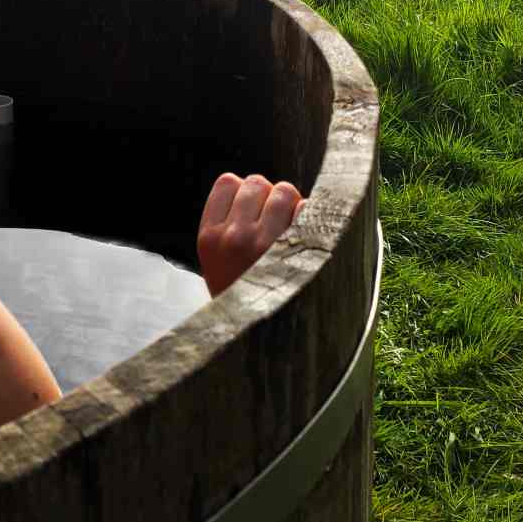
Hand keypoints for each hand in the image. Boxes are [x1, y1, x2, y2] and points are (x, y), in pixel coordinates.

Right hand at [197, 173, 303, 296]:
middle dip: (269, 197)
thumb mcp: (216, 262)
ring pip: (284, 191)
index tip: (250, 210)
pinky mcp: (298, 253)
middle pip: (257, 183)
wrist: (262, 339)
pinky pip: (309, 210)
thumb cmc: (243, 297)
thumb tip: (259, 188)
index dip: (244, 192)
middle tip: (274, 223)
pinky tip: (308, 238)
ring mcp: (266, 244)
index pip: (228, 182)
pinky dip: (313, 218)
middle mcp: (234, 237)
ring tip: (292, 229)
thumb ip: (227, 226)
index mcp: (209, 237)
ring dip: (291, 204)